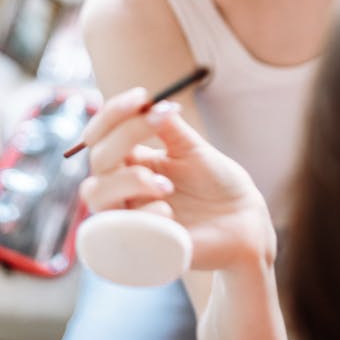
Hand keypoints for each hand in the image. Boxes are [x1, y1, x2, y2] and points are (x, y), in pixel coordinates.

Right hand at [79, 88, 275, 271]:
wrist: (243, 219)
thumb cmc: (216, 182)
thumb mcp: (193, 147)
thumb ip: (168, 126)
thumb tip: (150, 101)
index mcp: (133, 160)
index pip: (104, 133)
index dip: (115, 112)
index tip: (142, 95)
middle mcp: (124, 186)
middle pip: (98, 158)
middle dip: (125, 135)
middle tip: (159, 123)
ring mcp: (129, 215)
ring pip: (96, 194)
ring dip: (128, 181)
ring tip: (166, 185)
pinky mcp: (138, 243)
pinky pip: (121, 230)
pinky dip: (144, 216)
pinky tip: (171, 215)